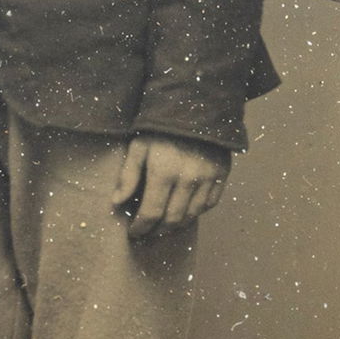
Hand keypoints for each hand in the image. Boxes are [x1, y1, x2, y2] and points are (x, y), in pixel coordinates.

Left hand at [112, 134, 230, 240]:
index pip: (151, 213)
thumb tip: (117, 203)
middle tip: (147, 234)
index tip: (133, 233)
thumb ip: (128, 176)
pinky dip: (196, 213)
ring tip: (163, 227)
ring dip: (176, 226)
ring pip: (192, 216)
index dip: (141, 228)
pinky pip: (209, 204)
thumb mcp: (138, 146)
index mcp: (164, 172)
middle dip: (157, 231)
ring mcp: (208, 178)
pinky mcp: (222, 174)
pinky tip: (184, 212)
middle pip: (172, 220)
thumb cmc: (160, 127)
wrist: (196, 105)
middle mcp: (188, 179)